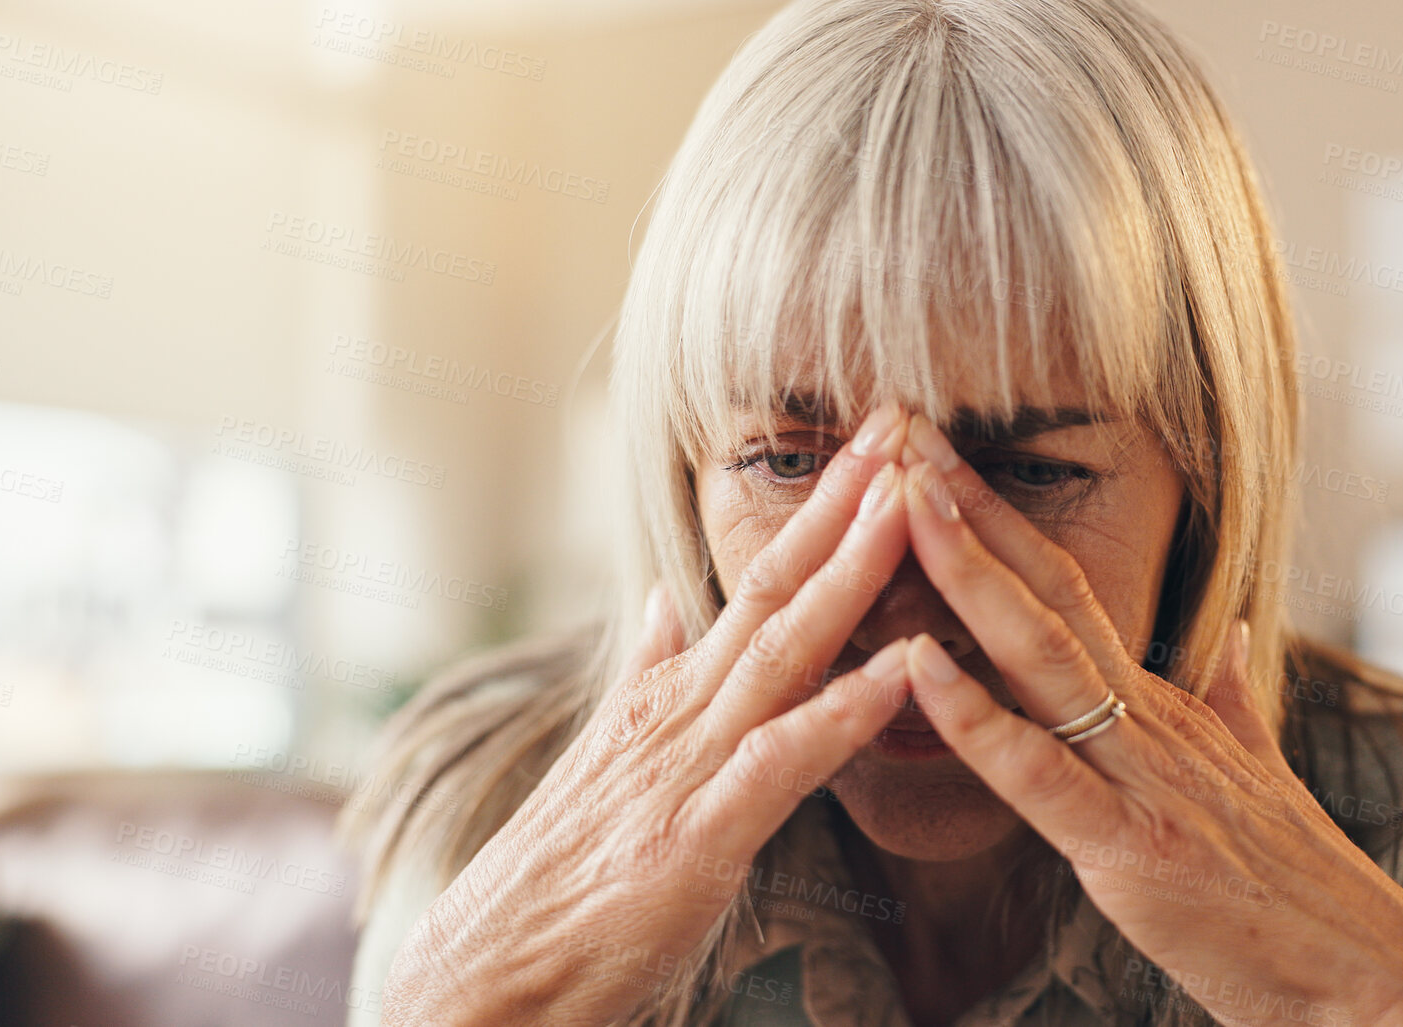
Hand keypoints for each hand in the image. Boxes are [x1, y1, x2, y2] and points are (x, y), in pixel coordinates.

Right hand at [382, 406, 921, 1026]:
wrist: (488, 967)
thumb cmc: (564, 873)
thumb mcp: (610, 755)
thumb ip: (647, 672)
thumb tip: (665, 603)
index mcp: (669, 691)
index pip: (759, 580)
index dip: (822, 511)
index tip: (877, 447)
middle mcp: (680, 709)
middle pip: (775, 587)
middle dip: (846, 503)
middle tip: (904, 422)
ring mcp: (686, 765)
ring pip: (783, 651)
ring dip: (853, 573)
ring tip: (913, 505)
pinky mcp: (697, 835)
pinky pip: (782, 762)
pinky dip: (842, 713)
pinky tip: (900, 671)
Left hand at [891, 415, 1402, 1026]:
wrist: (1363, 972)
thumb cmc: (1292, 883)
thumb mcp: (1256, 769)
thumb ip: (1233, 698)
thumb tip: (1236, 634)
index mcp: (1162, 703)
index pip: (1066, 587)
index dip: (999, 518)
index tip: (936, 456)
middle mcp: (1148, 718)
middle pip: (1045, 592)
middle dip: (968, 508)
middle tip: (901, 429)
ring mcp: (1142, 774)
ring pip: (1040, 655)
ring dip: (967, 572)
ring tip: (906, 501)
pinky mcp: (1129, 844)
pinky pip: (1038, 773)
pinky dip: (975, 718)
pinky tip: (917, 667)